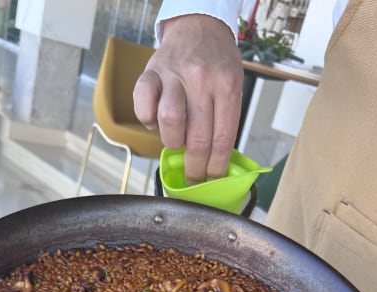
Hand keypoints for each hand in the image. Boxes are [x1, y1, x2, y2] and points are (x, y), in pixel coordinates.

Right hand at [133, 14, 242, 183]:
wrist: (198, 26)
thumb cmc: (216, 63)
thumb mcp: (233, 85)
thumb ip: (225, 119)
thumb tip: (215, 162)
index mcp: (227, 86)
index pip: (222, 139)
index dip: (215, 167)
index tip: (211, 179)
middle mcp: (201, 80)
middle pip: (197, 138)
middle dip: (194, 167)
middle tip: (192, 176)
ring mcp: (174, 75)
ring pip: (170, 121)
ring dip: (173, 142)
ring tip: (176, 142)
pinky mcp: (151, 72)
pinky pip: (143, 104)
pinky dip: (147, 120)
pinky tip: (155, 121)